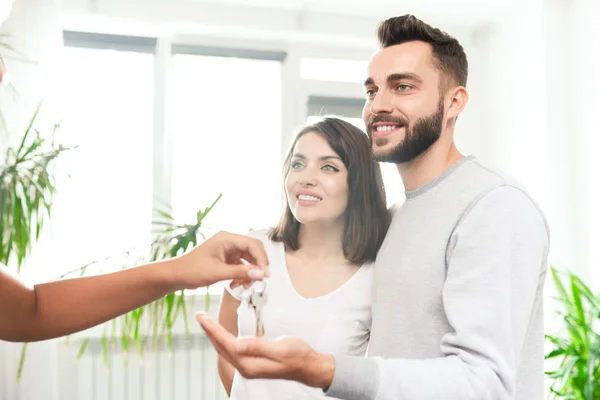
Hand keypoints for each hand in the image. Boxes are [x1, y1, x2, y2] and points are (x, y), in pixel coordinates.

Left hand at [171, 231, 269, 288]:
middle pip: (253, 250)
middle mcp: (229, 242)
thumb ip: (240, 273)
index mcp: (226, 238)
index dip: (261, 259)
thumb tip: (260, 274)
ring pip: (248, 259)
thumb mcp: (217, 272)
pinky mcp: (226, 259)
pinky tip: (236, 285)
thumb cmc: (191, 270)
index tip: (265, 274)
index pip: (252, 244)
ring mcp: (228, 250)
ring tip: (246, 285)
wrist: (175, 275)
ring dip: (250, 273)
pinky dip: (242, 275)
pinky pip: (241, 266)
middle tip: (260, 280)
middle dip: (258, 266)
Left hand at [196, 313, 334, 388]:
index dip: (213, 329)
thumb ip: (258, 346)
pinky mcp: (253, 362)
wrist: (309, 367)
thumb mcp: (280, 349)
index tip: (202, 317)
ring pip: (226, 349)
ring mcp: (249, 366)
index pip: (226, 344)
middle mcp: (246, 367)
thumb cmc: (298, 356)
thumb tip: (237, 343)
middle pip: (222, 347)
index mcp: (250, 364)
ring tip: (207, 323)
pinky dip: (225, 338)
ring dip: (215, 335)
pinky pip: (233, 349)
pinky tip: (224, 333)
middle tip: (200, 316)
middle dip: (209, 331)